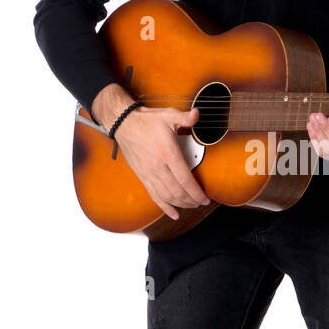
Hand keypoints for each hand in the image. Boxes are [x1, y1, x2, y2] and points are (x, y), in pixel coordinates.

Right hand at [113, 105, 210, 220]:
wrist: (123, 124)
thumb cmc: (147, 121)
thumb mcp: (168, 116)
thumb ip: (185, 117)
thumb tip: (197, 114)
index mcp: (167, 154)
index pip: (185, 180)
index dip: (196, 192)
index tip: (205, 198)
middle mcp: (158, 167)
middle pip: (177, 192)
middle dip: (192, 200)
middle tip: (201, 202)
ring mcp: (149, 173)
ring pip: (167, 196)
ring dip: (181, 204)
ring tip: (192, 205)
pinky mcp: (142, 176)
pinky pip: (154, 196)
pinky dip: (165, 207)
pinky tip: (174, 213)